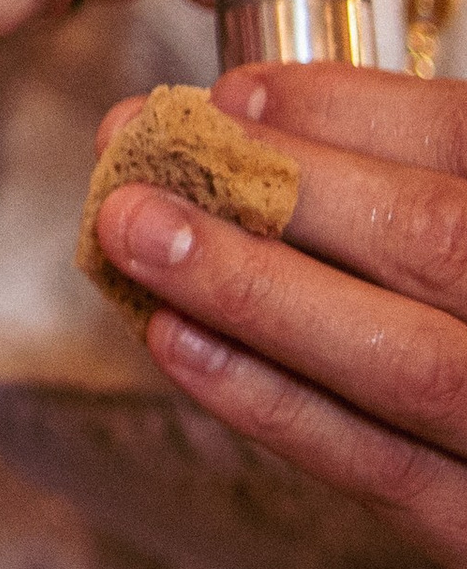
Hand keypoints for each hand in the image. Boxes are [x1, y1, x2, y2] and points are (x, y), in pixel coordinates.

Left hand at [92, 64, 466, 568]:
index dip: (344, 110)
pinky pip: (386, 471)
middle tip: (140, 148)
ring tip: (134, 232)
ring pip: (403, 362)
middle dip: (273, 187)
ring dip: (248, 289)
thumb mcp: (449, 213)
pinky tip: (178, 339)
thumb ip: (396, 167)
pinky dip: (273, 400)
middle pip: (431, 240)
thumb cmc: (452, 299)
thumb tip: (244, 112)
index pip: (461, 139)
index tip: (231, 96)